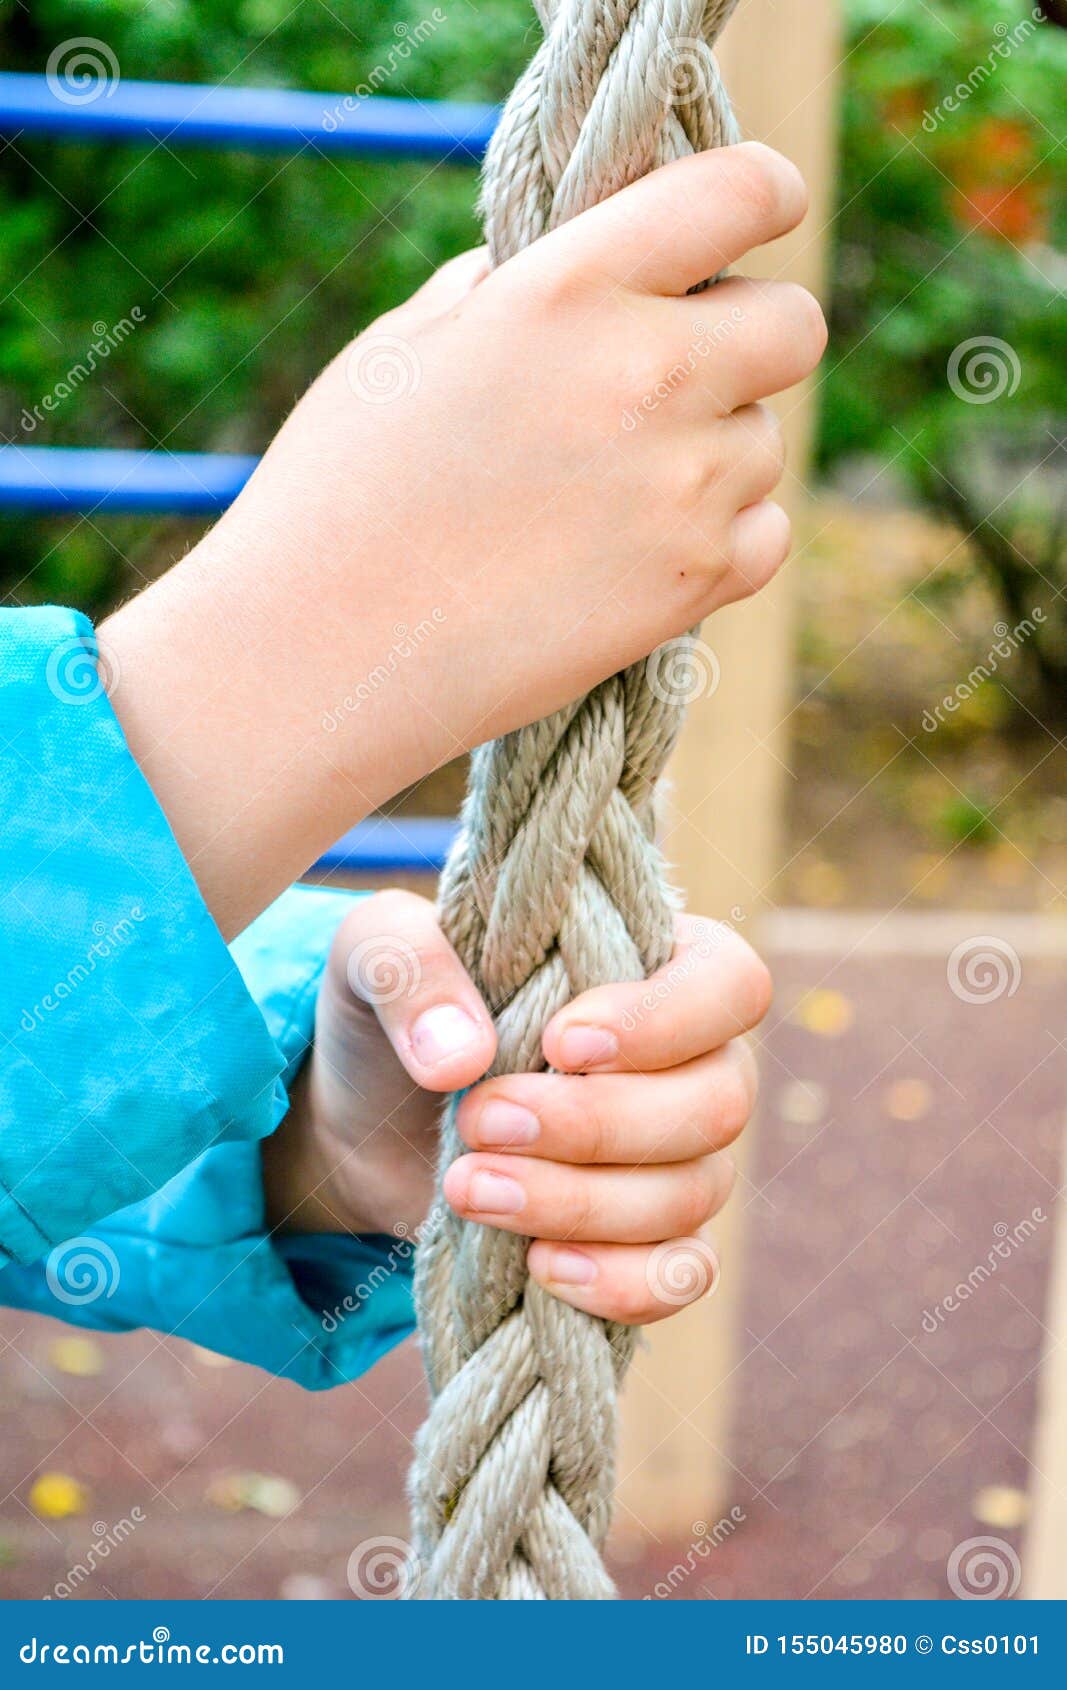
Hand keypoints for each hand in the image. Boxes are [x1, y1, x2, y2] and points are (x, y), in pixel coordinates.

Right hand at [103, 142, 824, 937]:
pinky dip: (723, 539)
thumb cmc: (341, 491)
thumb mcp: (411, 341)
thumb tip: (598, 259)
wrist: (321, 653)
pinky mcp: (693, 583)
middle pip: (794, 324)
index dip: (764, 194)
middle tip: (675, 375)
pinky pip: (767, 533)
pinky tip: (638, 549)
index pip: (740, 192)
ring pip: (767, 441)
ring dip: (714, 453)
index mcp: (568, 286)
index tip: (760, 212)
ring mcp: (681, 484)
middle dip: (749, 339)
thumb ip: (522, 284)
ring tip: (606, 492)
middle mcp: (645, 372)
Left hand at [262, 890, 770, 1324]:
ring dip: (579, 1201)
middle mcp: (691, 1058)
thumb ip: (410, 969)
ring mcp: (681, 1156)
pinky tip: (540, 1268)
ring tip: (469, 1188)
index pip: (728, 983)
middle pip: (718, 1102)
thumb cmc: (402, 1011)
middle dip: (595, 1124)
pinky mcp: (649, 1237)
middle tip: (481, 1120)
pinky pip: (683, 1273)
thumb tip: (458, 1056)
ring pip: (694, 1193)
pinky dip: (622, 1281)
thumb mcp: (378, 956)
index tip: (559, 1044)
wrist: (367, 1121)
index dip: (662, 1021)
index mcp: (657, 961)